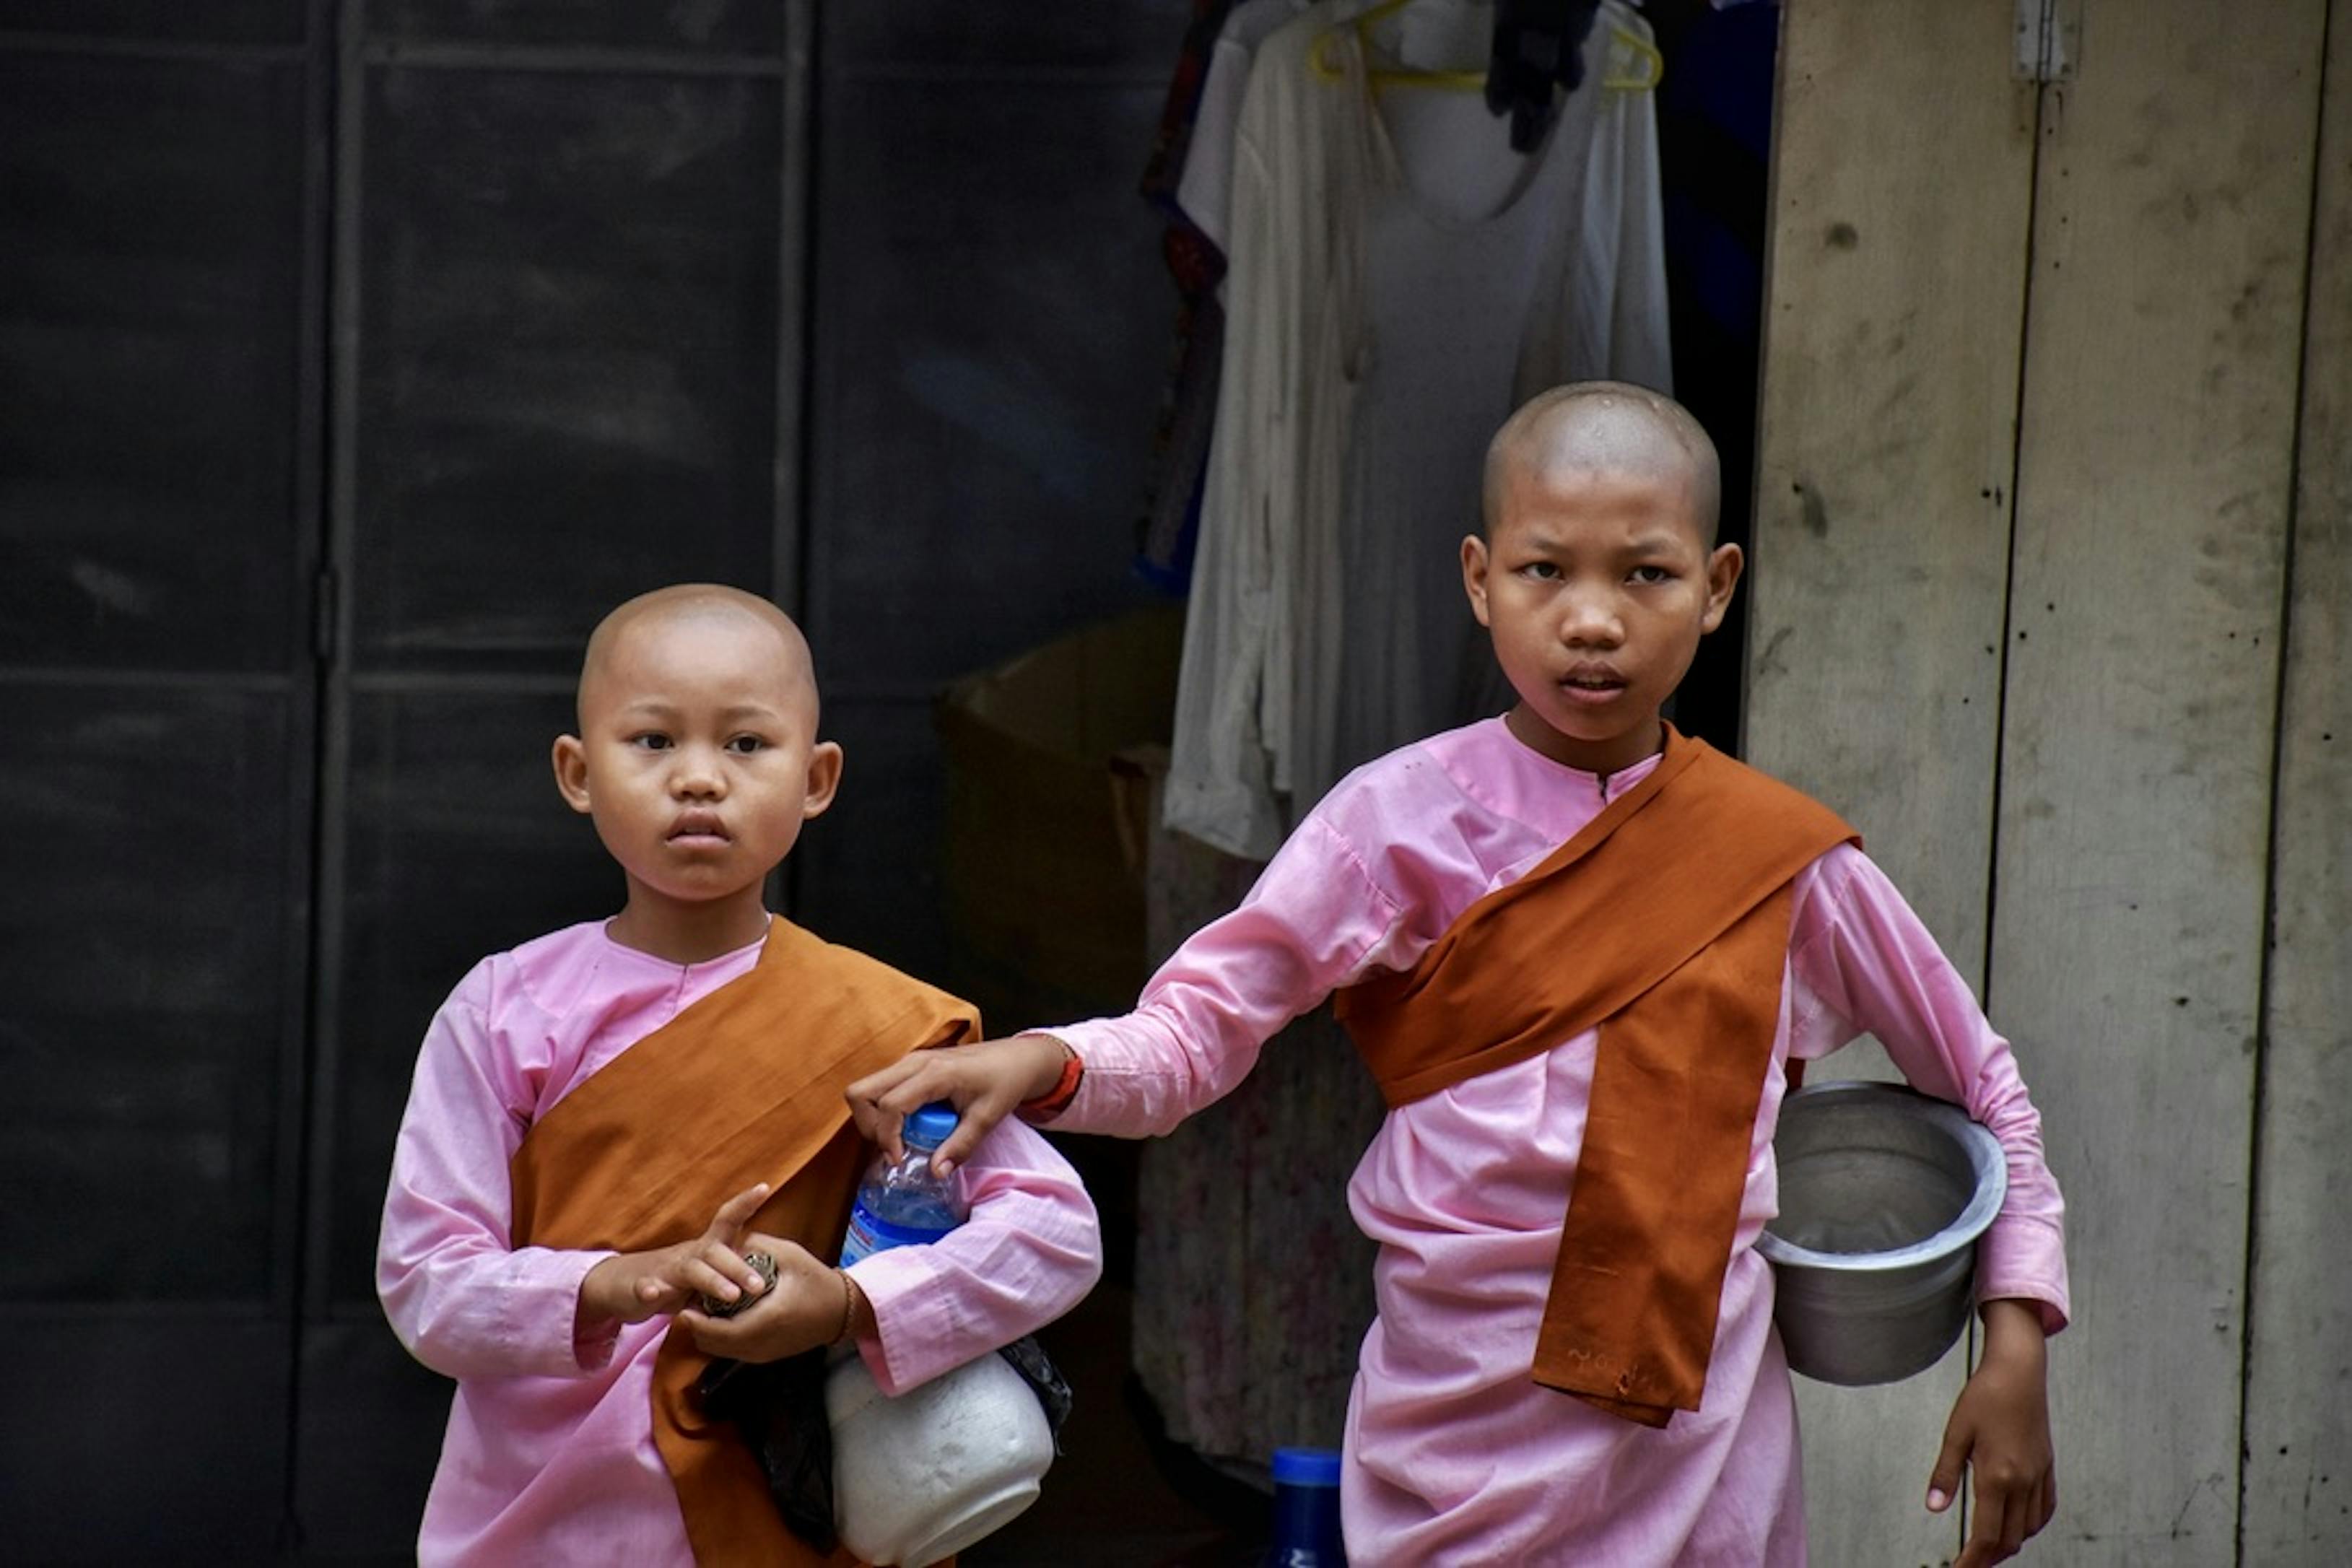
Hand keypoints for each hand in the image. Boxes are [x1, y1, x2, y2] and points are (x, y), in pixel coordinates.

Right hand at [577, 1183, 772, 1330]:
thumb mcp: (702, 1279)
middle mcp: (687, 1255)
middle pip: (715, 1252)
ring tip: (732, 1294)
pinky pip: (645, 1287)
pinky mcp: (639, 1287)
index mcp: (704, 1250)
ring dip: (712, 1280)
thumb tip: (765, 1285)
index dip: (744, 1203)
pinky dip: (649, 1289)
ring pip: (690, 1270)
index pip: (726, 1222)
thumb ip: (727, 1278)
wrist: (618, 1285)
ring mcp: (663, 1270)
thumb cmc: (670, 1280)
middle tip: (760, 1286)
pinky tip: (653, 1293)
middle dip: (739, 1268)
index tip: (764, 1187)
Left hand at [679, 1239, 862, 1361]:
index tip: (683, 1304)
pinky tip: (723, 1315)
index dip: (696, 1320)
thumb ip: (757, 1245)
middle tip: (690, 1303)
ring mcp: (762, 1354)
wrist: (841, 1311)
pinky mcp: (764, 1356)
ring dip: (707, 1332)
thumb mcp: (790, 1255)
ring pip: (719, 1350)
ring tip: (704, 1308)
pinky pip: (731, 1350)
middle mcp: (760, 1344)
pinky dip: (720, 1336)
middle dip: (697, 1325)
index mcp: (765, 1320)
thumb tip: (730, 1240)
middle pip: (712, 1344)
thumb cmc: (816, 1281)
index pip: (717, 1330)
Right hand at [845, 1033, 1070, 1175]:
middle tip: (894, 1148)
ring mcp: (908, 1062)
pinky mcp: (909, 1067)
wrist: (1015, 1058)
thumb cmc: (1004, 1082)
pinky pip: (879, 1089)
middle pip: (860, 1092)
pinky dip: (883, 1113)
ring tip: (902, 1140)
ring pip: (865, 1090)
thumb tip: (935, 1173)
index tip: (900, 1161)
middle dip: (869, 1127)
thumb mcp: (987, 1118)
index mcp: (934, 1073)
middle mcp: (913, 1063)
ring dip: (874, 1120)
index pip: (890, 1105)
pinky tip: (909, 1127)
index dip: (887, 1138)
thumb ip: (961, 1146)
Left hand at [1929, 1298, 2056, 1565]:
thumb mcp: (1955, 1434)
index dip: (1972, 1560)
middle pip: (2009, 1539)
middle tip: (1968, 1563)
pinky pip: (2044, 1511)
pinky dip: (2030, 1527)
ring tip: (1986, 1549)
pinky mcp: (2049, 1469)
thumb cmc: (1984, 1396)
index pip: (1985, 1535)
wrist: (2019, 1372)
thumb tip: (1934, 1507)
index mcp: (1997, 1476)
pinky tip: (2016, 1525)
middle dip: (1988, 1558)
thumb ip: (1945, 1474)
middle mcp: (2023, 1482)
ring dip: (2009, 1544)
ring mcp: (2040, 1477)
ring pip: (2029, 1529)